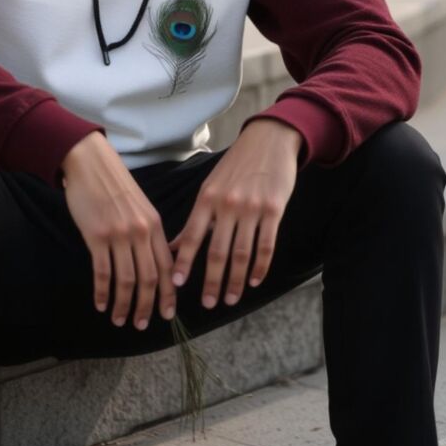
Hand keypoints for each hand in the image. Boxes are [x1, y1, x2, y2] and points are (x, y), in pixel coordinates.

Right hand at [61, 131, 177, 330]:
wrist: (91, 164)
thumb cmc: (115, 186)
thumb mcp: (141, 207)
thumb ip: (150, 233)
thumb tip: (158, 261)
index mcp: (154, 226)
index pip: (167, 267)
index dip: (168, 294)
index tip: (167, 314)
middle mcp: (140, 232)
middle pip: (148, 278)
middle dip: (147, 306)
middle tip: (142, 325)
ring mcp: (118, 235)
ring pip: (126, 280)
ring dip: (123, 305)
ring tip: (120, 320)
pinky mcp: (96, 236)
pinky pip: (102, 272)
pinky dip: (103, 292)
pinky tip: (101, 304)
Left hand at [167, 119, 302, 309]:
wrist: (268, 140)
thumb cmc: (235, 167)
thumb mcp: (210, 187)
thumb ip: (195, 219)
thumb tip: (172, 246)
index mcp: (206, 199)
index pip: (191, 236)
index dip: (183, 262)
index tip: (176, 285)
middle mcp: (226, 204)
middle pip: (217, 251)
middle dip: (211, 281)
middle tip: (208, 304)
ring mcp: (251, 208)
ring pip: (242, 253)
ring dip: (235, 280)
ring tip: (230, 299)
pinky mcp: (274, 209)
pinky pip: (266, 245)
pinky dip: (260, 267)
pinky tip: (254, 281)